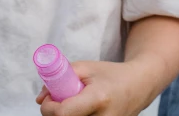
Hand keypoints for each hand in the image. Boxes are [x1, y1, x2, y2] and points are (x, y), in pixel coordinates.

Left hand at [36, 61, 154, 115]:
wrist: (138, 87)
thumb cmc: (110, 75)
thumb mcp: (85, 68)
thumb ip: (59, 78)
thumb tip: (39, 99)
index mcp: (98, 99)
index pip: (63, 113)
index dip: (49, 107)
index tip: (48, 98)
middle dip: (54, 114)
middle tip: (58, 101)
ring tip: (73, 104)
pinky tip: (81, 111)